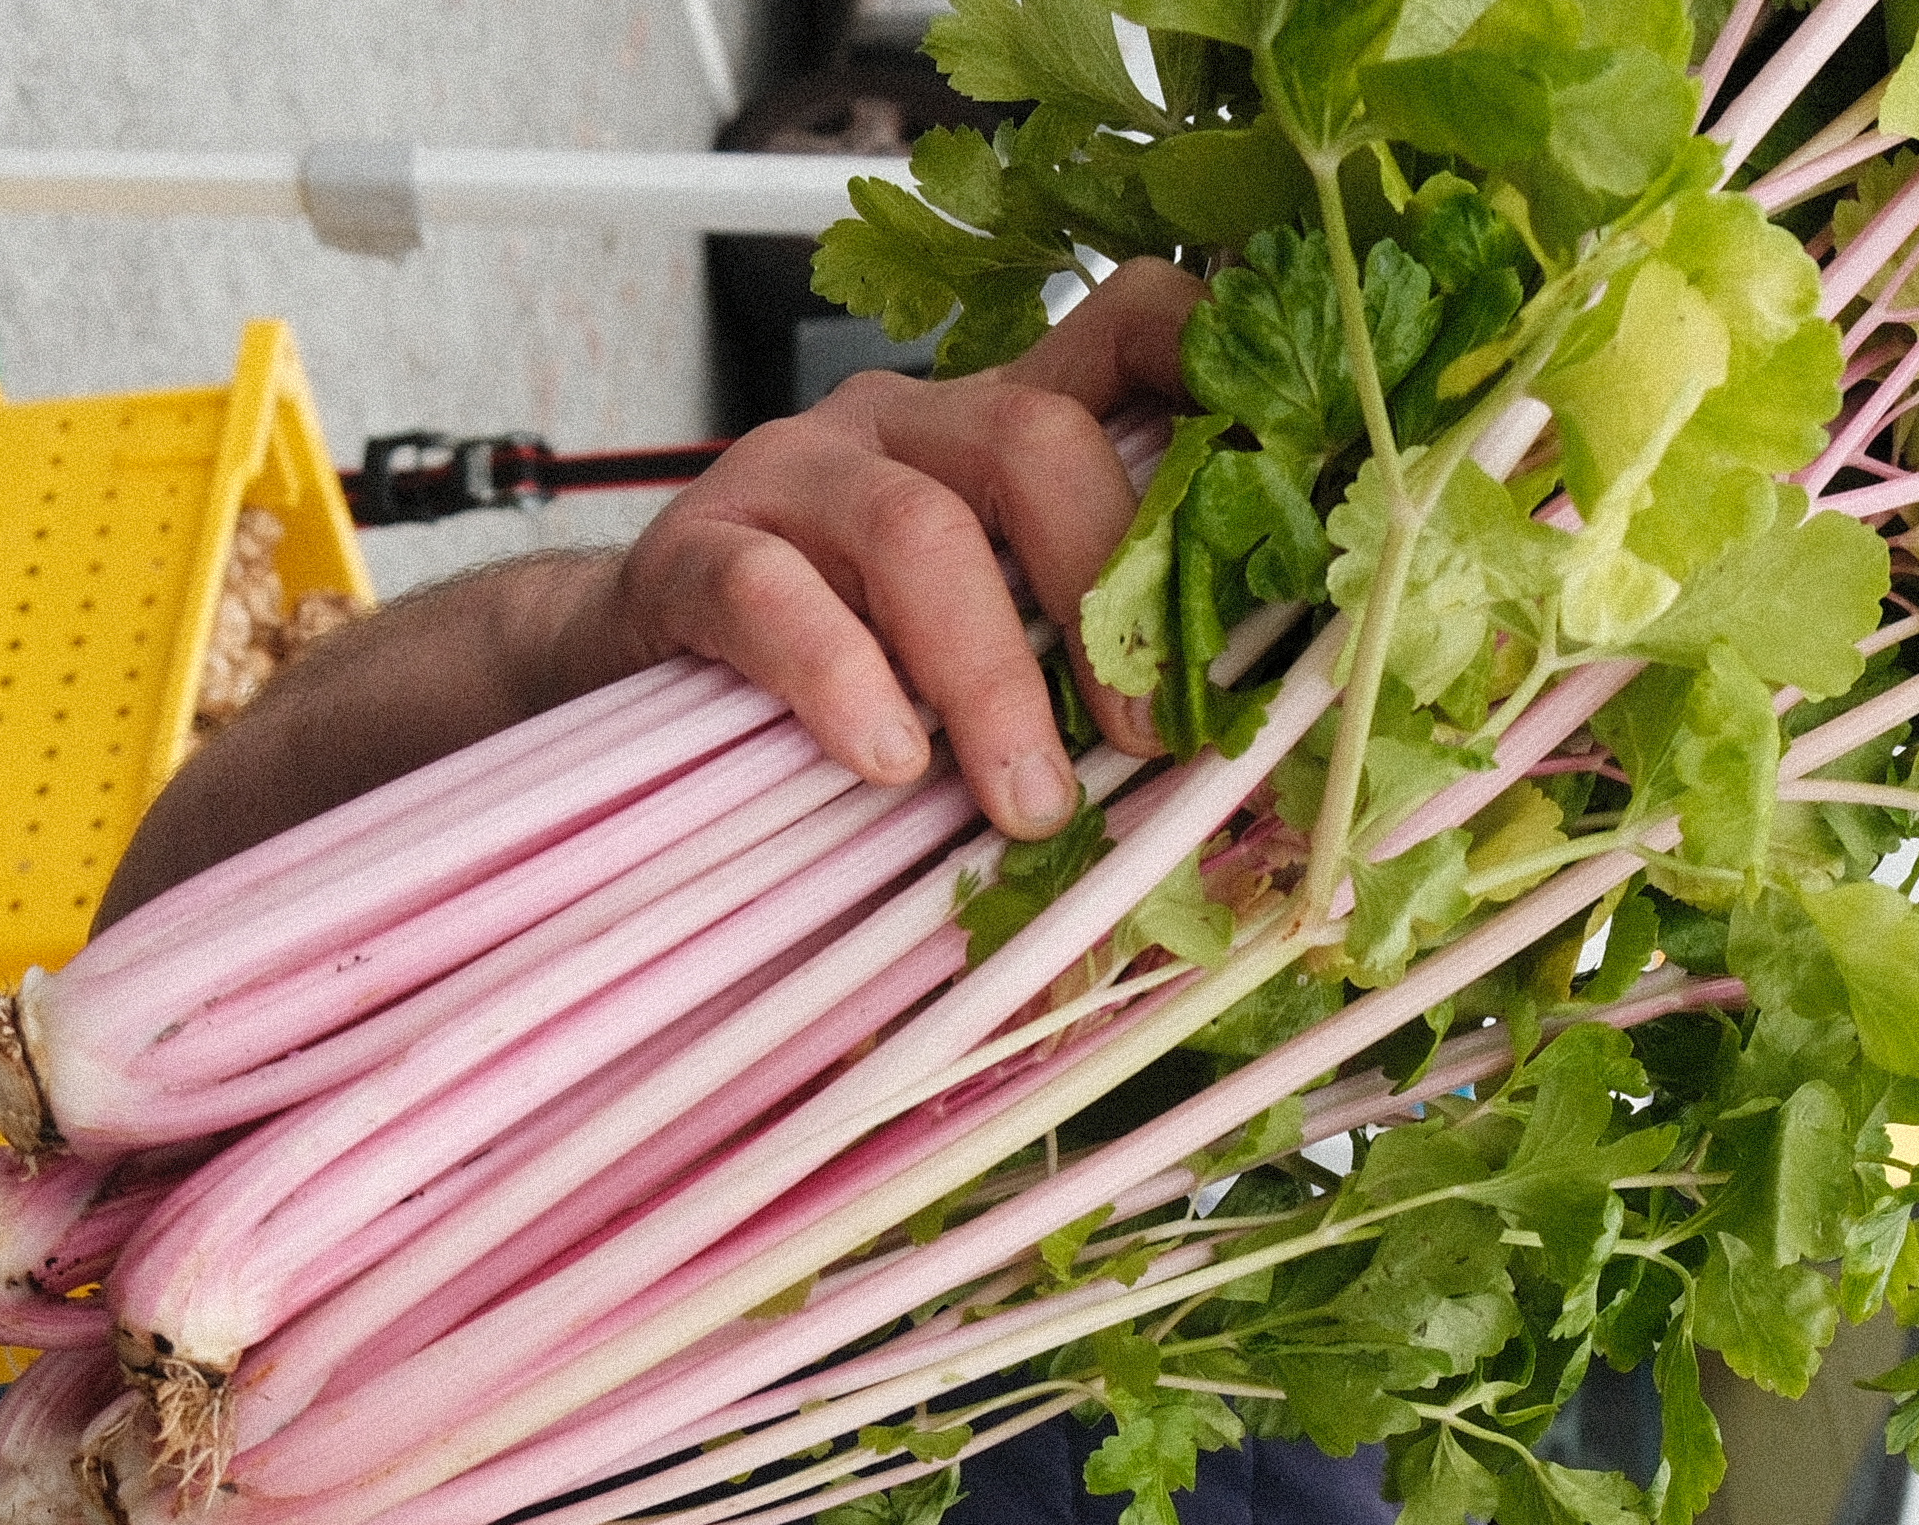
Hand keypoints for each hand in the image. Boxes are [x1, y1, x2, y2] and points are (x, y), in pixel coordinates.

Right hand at [600, 257, 1206, 835]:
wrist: (624, 680)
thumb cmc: (839, 680)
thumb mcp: (984, 650)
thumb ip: (1085, 659)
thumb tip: (1236, 758)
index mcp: (994, 430)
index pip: (1122, 326)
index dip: (1210, 362)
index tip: (1294, 460)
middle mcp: (901, 422)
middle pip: (1033, 439)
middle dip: (1107, 594)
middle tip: (1146, 741)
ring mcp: (792, 477)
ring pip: (918, 531)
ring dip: (992, 681)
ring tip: (1025, 805)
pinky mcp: (693, 553)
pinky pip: (775, 598)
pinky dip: (844, 684)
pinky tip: (886, 764)